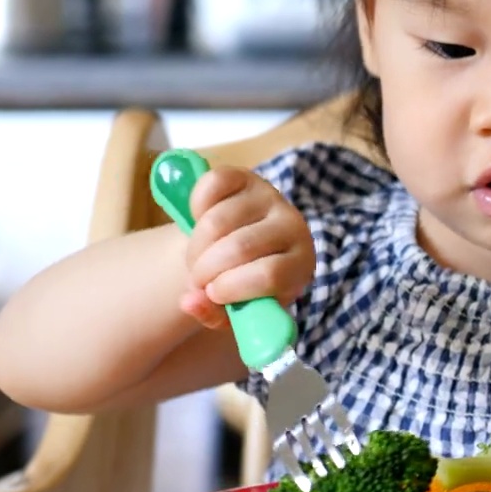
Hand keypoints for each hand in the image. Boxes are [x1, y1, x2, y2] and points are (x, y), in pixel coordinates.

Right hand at [177, 167, 314, 329]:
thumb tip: (189, 301)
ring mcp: (269, 196)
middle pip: (240, 247)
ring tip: (196, 259)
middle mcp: (292, 224)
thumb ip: (214, 314)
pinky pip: (212, 185)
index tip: (213, 294)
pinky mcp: (246, 177)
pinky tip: (199, 222)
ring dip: (195, 246)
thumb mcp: (237, 310)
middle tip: (197, 280)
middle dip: (205, 270)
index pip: (270, 274)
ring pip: (218, 220)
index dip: (232, 288)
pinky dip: (196, 206)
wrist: (245, 248)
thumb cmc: (245, 283)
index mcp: (301, 263)